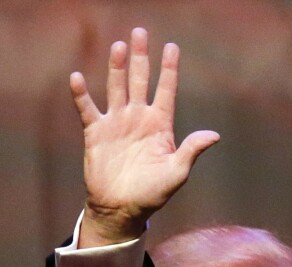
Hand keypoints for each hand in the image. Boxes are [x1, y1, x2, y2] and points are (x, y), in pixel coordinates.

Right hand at [70, 27, 219, 246]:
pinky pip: (88, 109)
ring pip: (117, 88)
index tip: (172, 47)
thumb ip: (191, 151)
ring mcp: (116, 123)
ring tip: (119, 46)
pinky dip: (82, 95)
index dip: (169, 69)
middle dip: (141, 57)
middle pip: (140, 81)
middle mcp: (138, 118)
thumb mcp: (177, 173)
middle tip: (140, 32)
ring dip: (117, 68)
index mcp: (160, 125)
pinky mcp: (96, 133)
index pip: (166, 91)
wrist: (122, 208)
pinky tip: (77, 78)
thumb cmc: (152, 193)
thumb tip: (214, 135)